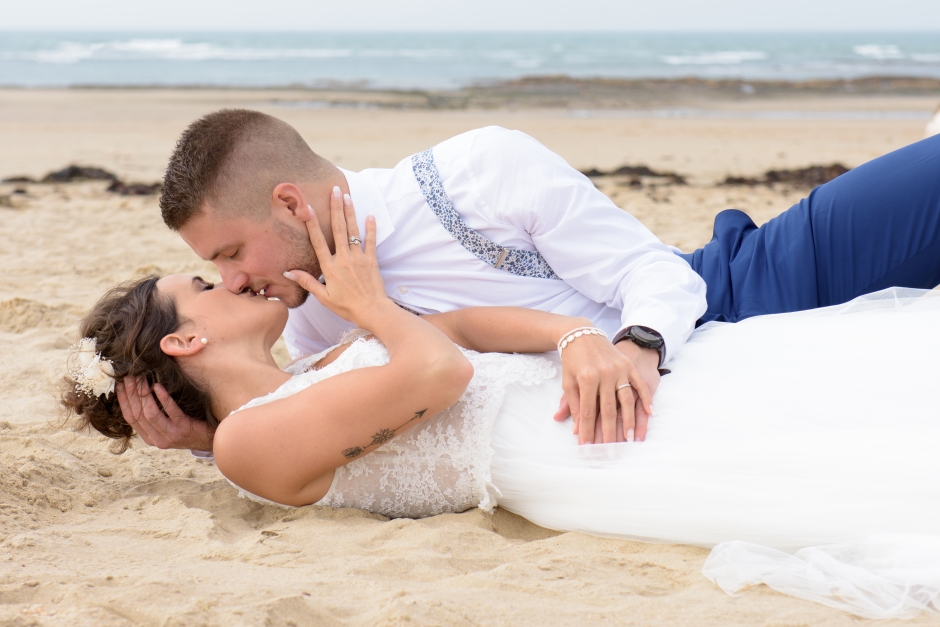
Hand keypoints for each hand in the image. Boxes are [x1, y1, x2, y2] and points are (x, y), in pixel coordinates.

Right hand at [117, 375, 213, 450]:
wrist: (211, 438)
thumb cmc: (187, 426)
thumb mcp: (166, 425)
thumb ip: (153, 416)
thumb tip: (137, 392)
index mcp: (149, 438)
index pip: (130, 418)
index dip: (123, 400)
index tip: (119, 383)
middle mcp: (157, 439)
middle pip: (137, 414)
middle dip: (131, 393)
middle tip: (129, 376)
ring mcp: (170, 435)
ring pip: (150, 414)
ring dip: (144, 394)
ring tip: (142, 378)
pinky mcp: (184, 429)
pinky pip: (171, 411)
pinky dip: (163, 398)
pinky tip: (159, 386)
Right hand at [284, 186, 388, 327]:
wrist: (372, 311)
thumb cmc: (346, 306)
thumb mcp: (323, 297)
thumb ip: (307, 282)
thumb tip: (289, 272)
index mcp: (330, 267)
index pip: (318, 242)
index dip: (313, 224)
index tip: (309, 208)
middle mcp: (343, 259)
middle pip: (338, 229)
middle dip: (335, 208)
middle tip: (334, 190)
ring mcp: (358, 258)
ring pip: (353, 231)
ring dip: (350, 212)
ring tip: (347, 196)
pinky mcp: (372, 260)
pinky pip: (371, 241)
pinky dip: (371, 228)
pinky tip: (370, 215)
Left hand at [552, 333, 653, 444]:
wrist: (583, 334)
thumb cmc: (573, 360)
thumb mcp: (568, 380)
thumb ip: (572, 404)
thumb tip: (576, 429)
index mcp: (586, 378)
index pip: (587, 411)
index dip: (586, 430)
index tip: (586, 446)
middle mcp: (604, 374)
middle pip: (607, 409)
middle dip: (608, 432)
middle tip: (610, 450)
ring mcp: (618, 370)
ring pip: (626, 400)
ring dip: (629, 421)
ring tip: (630, 439)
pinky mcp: (628, 366)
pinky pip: (639, 385)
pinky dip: (646, 399)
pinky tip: (650, 414)